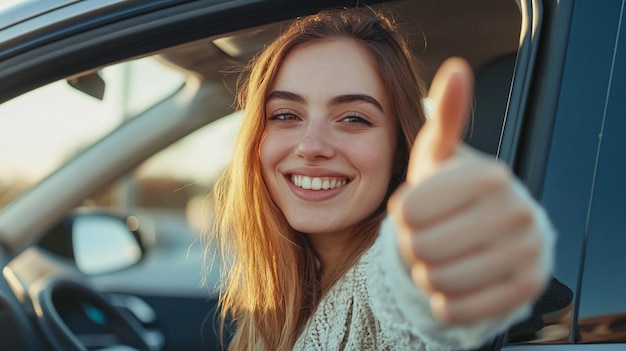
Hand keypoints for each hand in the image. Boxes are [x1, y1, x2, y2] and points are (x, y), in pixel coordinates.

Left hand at [388, 58, 549, 324]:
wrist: (490, 234)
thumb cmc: (453, 192)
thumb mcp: (441, 155)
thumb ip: (446, 116)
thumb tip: (456, 69)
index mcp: (492, 175)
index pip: (409, 211)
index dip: (402, 215)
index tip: (415, 209)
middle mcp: (518, 212)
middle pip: (421, 247)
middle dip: (413, 246)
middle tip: (428, 236)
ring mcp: (527, 254)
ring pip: (437, 280)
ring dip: (426, 273)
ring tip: (439, 256)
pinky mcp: (524, 290)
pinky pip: (456, 309)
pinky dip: (442, 300)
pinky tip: (452, 281)